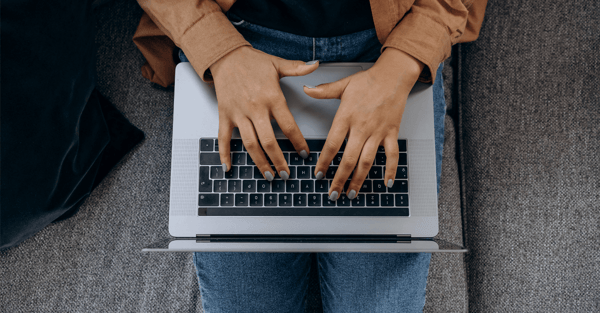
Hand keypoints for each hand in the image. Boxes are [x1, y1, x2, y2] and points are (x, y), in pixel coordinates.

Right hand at [209, 46, 318, 179]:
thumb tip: (316, 64)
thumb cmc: (252, 62)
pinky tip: (228, 167)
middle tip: (286, 174)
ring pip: (249, 143)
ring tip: (268, 175)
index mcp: (272, 97)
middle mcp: (255, 108)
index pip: (288, 125)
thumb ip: (298, 68)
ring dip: (259, 162)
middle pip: (268, 141)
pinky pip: (223, 138)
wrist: (226, 56)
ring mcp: (239, 113)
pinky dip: (225, 154)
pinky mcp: (225, 115)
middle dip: (278, 160)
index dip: (298, 142)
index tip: (304, 153)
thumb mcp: (277, 63)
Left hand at [304, 48, 423, 199]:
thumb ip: (323, 91)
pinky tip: (386, 183)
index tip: (318, 174)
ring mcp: (378, 132)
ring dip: (359, 180)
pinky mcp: (391, 133)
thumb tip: (305, 89)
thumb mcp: (343, 85)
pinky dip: (390, 170)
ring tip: (351, 194)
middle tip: (333, 193)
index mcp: (346, 117)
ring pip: (367, 161)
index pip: (332, 144)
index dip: (324, 162)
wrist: (394, 75)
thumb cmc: (368, 80)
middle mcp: (362, 127)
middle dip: (339, 179)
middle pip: (348, 159)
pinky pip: (392, 155)